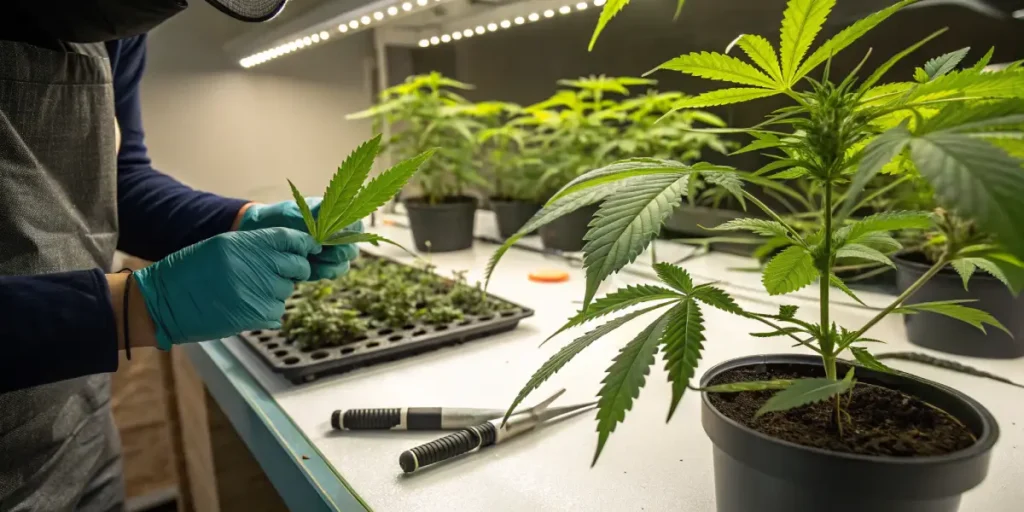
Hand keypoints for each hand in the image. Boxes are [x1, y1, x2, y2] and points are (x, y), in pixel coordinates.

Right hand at [134, 228, 320, 348]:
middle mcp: (256, 265)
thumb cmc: (190, 272)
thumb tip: (290, 249)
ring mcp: (258, 292)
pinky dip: (268, 311)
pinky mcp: (255, 316)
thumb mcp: (222, 246)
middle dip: (294, 270)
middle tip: (279, 274)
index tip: (309, 249)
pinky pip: (277, 312)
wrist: (164, 302)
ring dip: (276, 292)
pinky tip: (247, 307)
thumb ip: (256, 246)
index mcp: (246, 243)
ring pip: (287, 290)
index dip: (304, 244)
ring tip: (250, 292)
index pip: (291, 239)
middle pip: (297, 266)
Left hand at [237, 199, 359, 279]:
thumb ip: (310, 221)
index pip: (356, 224)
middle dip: (338, 251)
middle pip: (352, 246)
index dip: (350, 232)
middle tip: (318, 250)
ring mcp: (328, 251)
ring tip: (312, 261)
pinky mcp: (320, 265)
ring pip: (344, 262)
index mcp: (332, 216)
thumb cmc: (275, 219)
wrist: (257, 235)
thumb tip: (327, 230)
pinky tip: (309, 269)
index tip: (332, 236)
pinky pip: (333, 272)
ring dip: (331, 264)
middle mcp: (334, 234)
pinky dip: (323, 272)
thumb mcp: (290, 215)